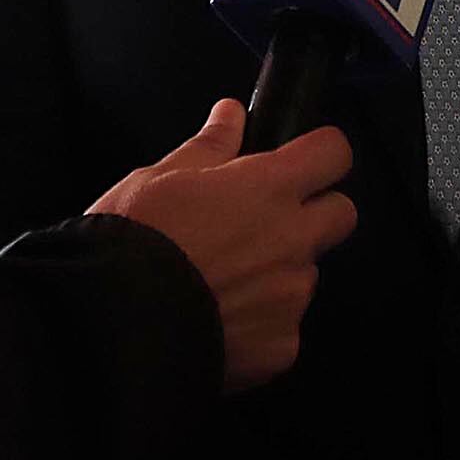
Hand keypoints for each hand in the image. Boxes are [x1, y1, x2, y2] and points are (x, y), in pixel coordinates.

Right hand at [85, 100, 358, 390]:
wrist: (118, 325)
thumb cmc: (134, 244)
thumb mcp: (159, 178)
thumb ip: (210, 146)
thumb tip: (231, 115)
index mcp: (267, 188)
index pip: (333, 152)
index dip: (319, 152)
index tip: (303, 158)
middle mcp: (292, 239)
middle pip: (342, 214)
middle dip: (316, 212)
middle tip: (267, 218)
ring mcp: (291, 296)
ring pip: (309, 273)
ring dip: (282, 270)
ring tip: (226, 277)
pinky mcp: (283, 344)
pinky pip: (286, 325)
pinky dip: (262, 321)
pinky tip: (221, 316)